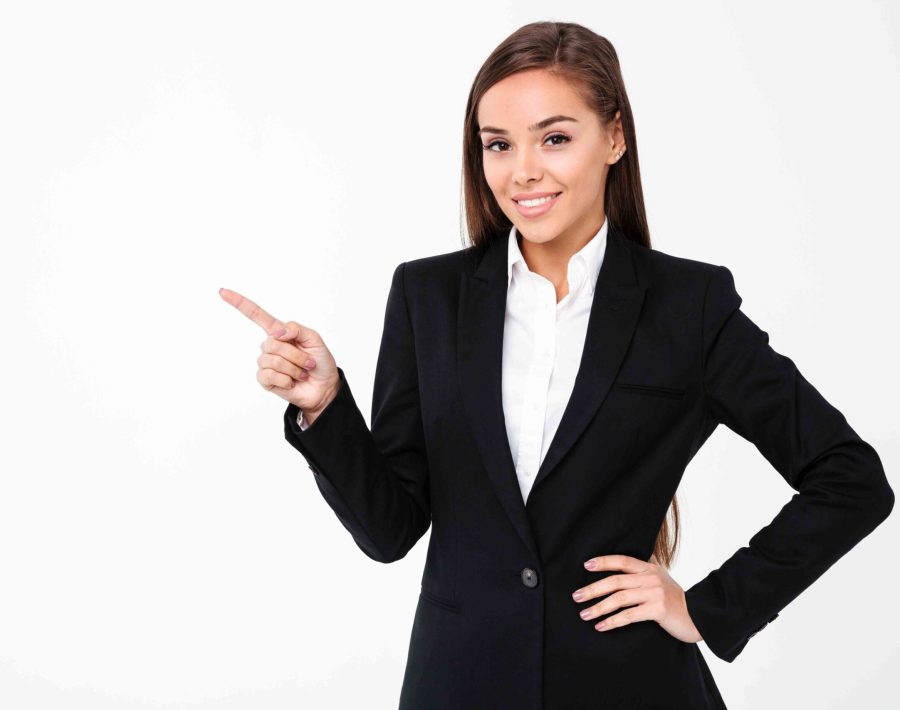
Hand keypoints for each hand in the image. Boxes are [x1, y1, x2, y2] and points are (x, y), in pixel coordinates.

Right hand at [219, 287, 339, 415]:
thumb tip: (276, 333)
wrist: (324, 387)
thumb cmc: (319, 362)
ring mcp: (266, 363)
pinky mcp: (265, 379)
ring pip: (274, 361)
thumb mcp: (314, 339)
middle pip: (273, 343)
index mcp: (279, 332)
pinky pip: (270, 375)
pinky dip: (287, 380)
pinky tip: (292, 382)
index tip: (223, 292)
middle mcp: (270, 346)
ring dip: (294, 369)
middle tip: (308, 363)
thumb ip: (296, 329)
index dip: (240, 303)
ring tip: (302, 373)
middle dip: (296, 355)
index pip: (257, 315)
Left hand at [572, 553, 702, 642]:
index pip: (622, 561)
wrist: (699, 616)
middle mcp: (651, 578)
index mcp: (650, 568)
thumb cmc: (676, 598)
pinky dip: (612, 621)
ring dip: (598, 607)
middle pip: (615, 581)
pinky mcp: (657, 610)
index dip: (603, 561)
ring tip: (584, 614)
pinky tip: (601, 626)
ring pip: (619, 599)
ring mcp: (654, 594)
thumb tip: (627, 560)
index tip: (586, 565)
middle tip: (576, 596)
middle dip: (593, 589)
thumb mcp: (662, 577)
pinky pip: (629, 616)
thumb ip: (645, 569)